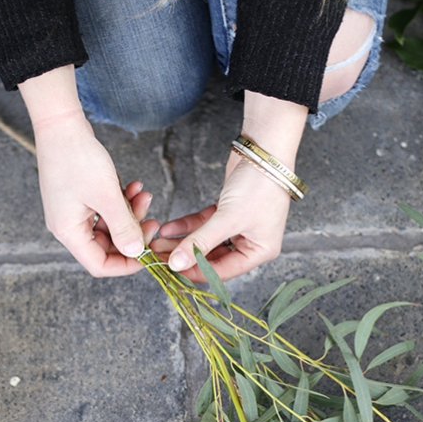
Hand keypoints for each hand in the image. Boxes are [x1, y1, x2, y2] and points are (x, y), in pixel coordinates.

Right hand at [20, 67, 155, 275]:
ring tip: (145, 195)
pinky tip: (135, 187)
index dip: (126, 264)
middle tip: (153, 220)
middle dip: (132, 233)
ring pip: (110, 225)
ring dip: (130, 213)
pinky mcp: (80, 197)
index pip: (99, 264)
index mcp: (68, 232)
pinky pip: (106, 209)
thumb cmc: (78, 158)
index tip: (149, 254)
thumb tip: (136, 252)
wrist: (61, 124)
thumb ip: (123, 226)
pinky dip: (123, 201)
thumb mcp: (106, 195)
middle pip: (107, 246)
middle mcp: (68, 225)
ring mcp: (74, 211)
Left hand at [151, 154, 291, 280]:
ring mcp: (238, 227)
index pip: (222, 271)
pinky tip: (168, 228)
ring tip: (158, 242)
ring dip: (182, 242)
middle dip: (184, 256)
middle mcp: (250, 242)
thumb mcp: (228, 218)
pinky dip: (187, 225)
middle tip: (158, 256)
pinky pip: (204, 225)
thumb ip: (201, 242)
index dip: (194, 272)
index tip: (169, 271)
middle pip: (211, 258)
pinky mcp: (227, 212)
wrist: (264, 149)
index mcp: (259, 252)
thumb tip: (177, 264)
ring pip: (205, 241)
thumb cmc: (259, 185)